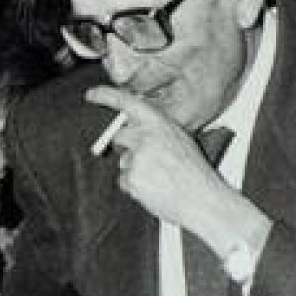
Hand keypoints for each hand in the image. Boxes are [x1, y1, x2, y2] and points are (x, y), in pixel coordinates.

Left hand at [86, 85, 234, 237]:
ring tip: (158, 178)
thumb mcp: (180, 141)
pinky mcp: (131, 178)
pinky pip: (124, 181)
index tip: (92, 95)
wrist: (203, 200)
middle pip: (119, 135)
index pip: (128, 102)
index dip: (107, 96)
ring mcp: (137, 158)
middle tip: (145, 160)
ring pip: (123, 161)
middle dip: (125, 147)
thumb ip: (157, 132)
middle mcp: (147, 137)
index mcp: (161, 125)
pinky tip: (153, 189)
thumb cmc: (196, 175)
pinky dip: (134, 186)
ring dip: (134, 169)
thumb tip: (137, 132)